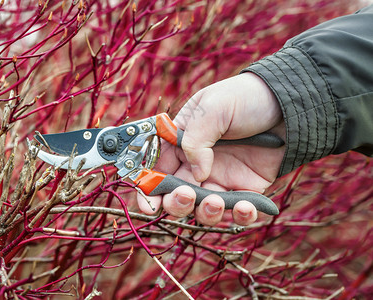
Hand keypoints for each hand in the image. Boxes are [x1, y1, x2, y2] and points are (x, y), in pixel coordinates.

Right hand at [137, 72, 285, 225]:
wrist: (288, 104)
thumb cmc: (245, 98)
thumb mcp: (214, 108)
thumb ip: (196, 139)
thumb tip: (198, 174)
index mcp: (182, 142)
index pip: (157, 169)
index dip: (148, 189)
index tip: (148, 204)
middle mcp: (197, 164)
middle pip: (175, 195)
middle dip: (176, 203)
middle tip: (187, 194)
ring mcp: (221, 178)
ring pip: (203, 209)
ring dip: (205, 212)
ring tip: (218, 201)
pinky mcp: (246, 189)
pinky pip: (238, 211)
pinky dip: (241, 216)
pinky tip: (246, 206)